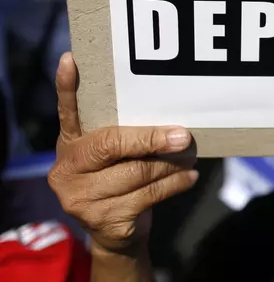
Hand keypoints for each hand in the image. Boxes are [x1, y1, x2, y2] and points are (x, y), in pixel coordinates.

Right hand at [48, 53, 198, 255]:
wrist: (116, 230)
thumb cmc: (120, 177)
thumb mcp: (116, 153)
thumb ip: (127, 133)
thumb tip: (171, 120)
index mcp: (70, 144)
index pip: (67, 111)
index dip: (67, 87)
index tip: (72, 60)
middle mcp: (67, 169)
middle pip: (113, 144)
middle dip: (153, 139)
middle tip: (184, 136)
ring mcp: (80, 198)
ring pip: (138, 172)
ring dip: (171, 164)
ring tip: (190, 157)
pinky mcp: (104, 220)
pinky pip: (149, 195)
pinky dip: (175, 184)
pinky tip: (189, 178)